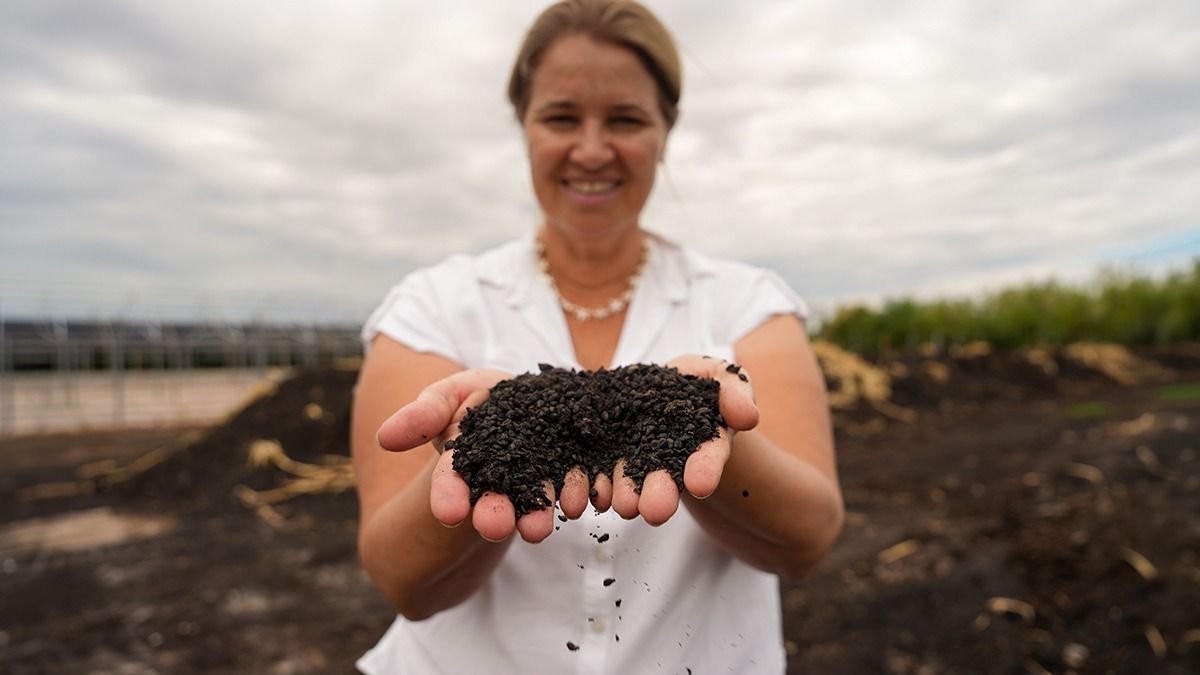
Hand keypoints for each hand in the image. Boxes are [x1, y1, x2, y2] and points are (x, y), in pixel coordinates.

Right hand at [376, 368, 592, 543]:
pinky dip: (575, 494)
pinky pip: (573, 485)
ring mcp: (534, 479)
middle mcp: (498, 478)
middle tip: (494, 526)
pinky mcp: (567, 474)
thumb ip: (423, 415)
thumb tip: (385, 438)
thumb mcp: (446, 396)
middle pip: (493, 497)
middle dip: (492, 514)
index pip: (452, 480)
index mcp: (463, 461)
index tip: (449, 512)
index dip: (448, 494)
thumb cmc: (477, 398)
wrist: (527, 400)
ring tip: (538, 529)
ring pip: (534, 499)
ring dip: (535, 515)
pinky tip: (578, 503)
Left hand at [607, 355, 759, 524]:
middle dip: (661, 494)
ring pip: (630, 482)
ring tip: (623, 506)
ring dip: (626, 495)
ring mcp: (636, 462)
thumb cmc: (698, 381)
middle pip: (666, 479)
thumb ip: (735, 393)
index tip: (700, 485)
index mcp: (704, 445)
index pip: (707, 458)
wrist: (657, 385)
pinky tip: (591, 495)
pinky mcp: (606, 457)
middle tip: (655, 510)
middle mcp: (670, 462)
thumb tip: (749, 416)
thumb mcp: (721, 376)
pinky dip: (594, 487)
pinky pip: (598, 474)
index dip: (705, 470)